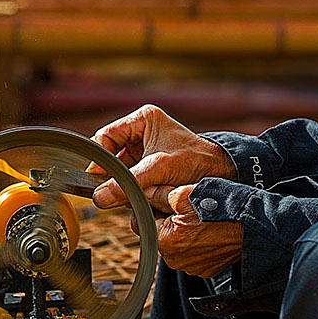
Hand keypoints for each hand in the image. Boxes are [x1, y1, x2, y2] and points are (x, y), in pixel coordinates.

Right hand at [88, 105, 235, 209]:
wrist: (223, 175)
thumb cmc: (197, 161)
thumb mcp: (160, 168)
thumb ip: (129, 181)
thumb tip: (99, 197)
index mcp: (143, 119)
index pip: (106, 136)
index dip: (98, 156)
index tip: (94, 177)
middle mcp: (141, 133)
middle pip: (110, 154)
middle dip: (110, 174)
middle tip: (106, 191)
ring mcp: (144, 152)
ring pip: (118, 170)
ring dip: (120, 184)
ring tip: (125, 195)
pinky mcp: (149, 169)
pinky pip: (129, 180)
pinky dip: (130, 191)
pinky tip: (135, 198)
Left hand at [151, 184, 241, 277]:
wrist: (251, 225)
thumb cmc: (218, 208)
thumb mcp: (182, 194)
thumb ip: (157, 195)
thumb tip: (143, 194)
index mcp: (164, 242)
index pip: (143, 222)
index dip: (151, 207)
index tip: (161, 198)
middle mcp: (175, 260)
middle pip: (160, 235)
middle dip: (166, 220)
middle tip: (184, 206)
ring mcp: (192, 268)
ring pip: (176, 245)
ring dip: (181, 232)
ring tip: (199, 217)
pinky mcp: (206, 270)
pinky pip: (193, 254)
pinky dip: (196, 242)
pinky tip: (208, 229)